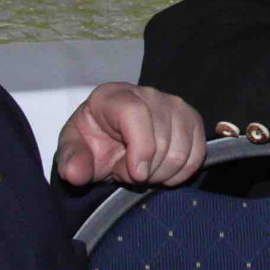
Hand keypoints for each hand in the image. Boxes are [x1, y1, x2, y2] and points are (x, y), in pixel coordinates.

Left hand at [54, 83, 207, 186]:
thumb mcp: (74, 149)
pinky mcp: (192, 120)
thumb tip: (76, 173)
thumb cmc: (93, 140)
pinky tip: (162, 171)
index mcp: (114, 96)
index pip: (135, 114)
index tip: (135, 175)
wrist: (112, 138)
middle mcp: (148, 94)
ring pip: (182, 151)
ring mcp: (175, 105)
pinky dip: (180, 172)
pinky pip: (198, 154)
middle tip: (126, 172)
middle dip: (144, 171)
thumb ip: (71, 160)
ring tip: (142, 170)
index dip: (140, 148)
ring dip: (161, 173)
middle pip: (162, 140)